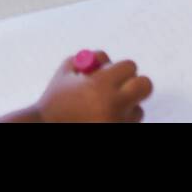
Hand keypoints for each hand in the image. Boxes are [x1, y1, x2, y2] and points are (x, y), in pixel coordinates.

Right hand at [33, 51, 152, 122]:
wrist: (46, 128)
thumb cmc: (55, 100)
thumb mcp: (66, 72)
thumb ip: (89, 59)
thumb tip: (108, 60)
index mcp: (99, 85)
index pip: (130, 67)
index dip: (121, 68)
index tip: (112, 73)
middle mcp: (113, 105)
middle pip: (145, 86)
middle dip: (135, 84)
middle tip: (122, 87)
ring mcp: (117, 123)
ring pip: (138, 110)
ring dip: (126, 106)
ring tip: (103, 109)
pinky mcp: (117, 132)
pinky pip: (129, 123)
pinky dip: (120, 120)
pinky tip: (102, 118)